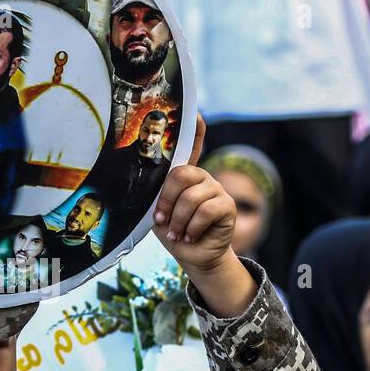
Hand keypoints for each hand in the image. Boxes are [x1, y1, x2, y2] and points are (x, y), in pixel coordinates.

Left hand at [152, 115, 257, 316]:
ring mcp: (216, 188)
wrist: (193, 256)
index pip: (190, 145)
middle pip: (180, 174)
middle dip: (167, 201)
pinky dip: (192, 228)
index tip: (196, 114)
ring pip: (191, 198)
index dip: (194, 129)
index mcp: (183, 175)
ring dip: (179, 221)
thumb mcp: (158, 212)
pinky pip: (206, 211)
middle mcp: (201, 176)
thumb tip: (142, 186)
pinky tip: (191, 236)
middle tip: (163, 220)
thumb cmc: (173, 231)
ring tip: (178, 233)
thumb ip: (156, 195)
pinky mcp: (226, 205)